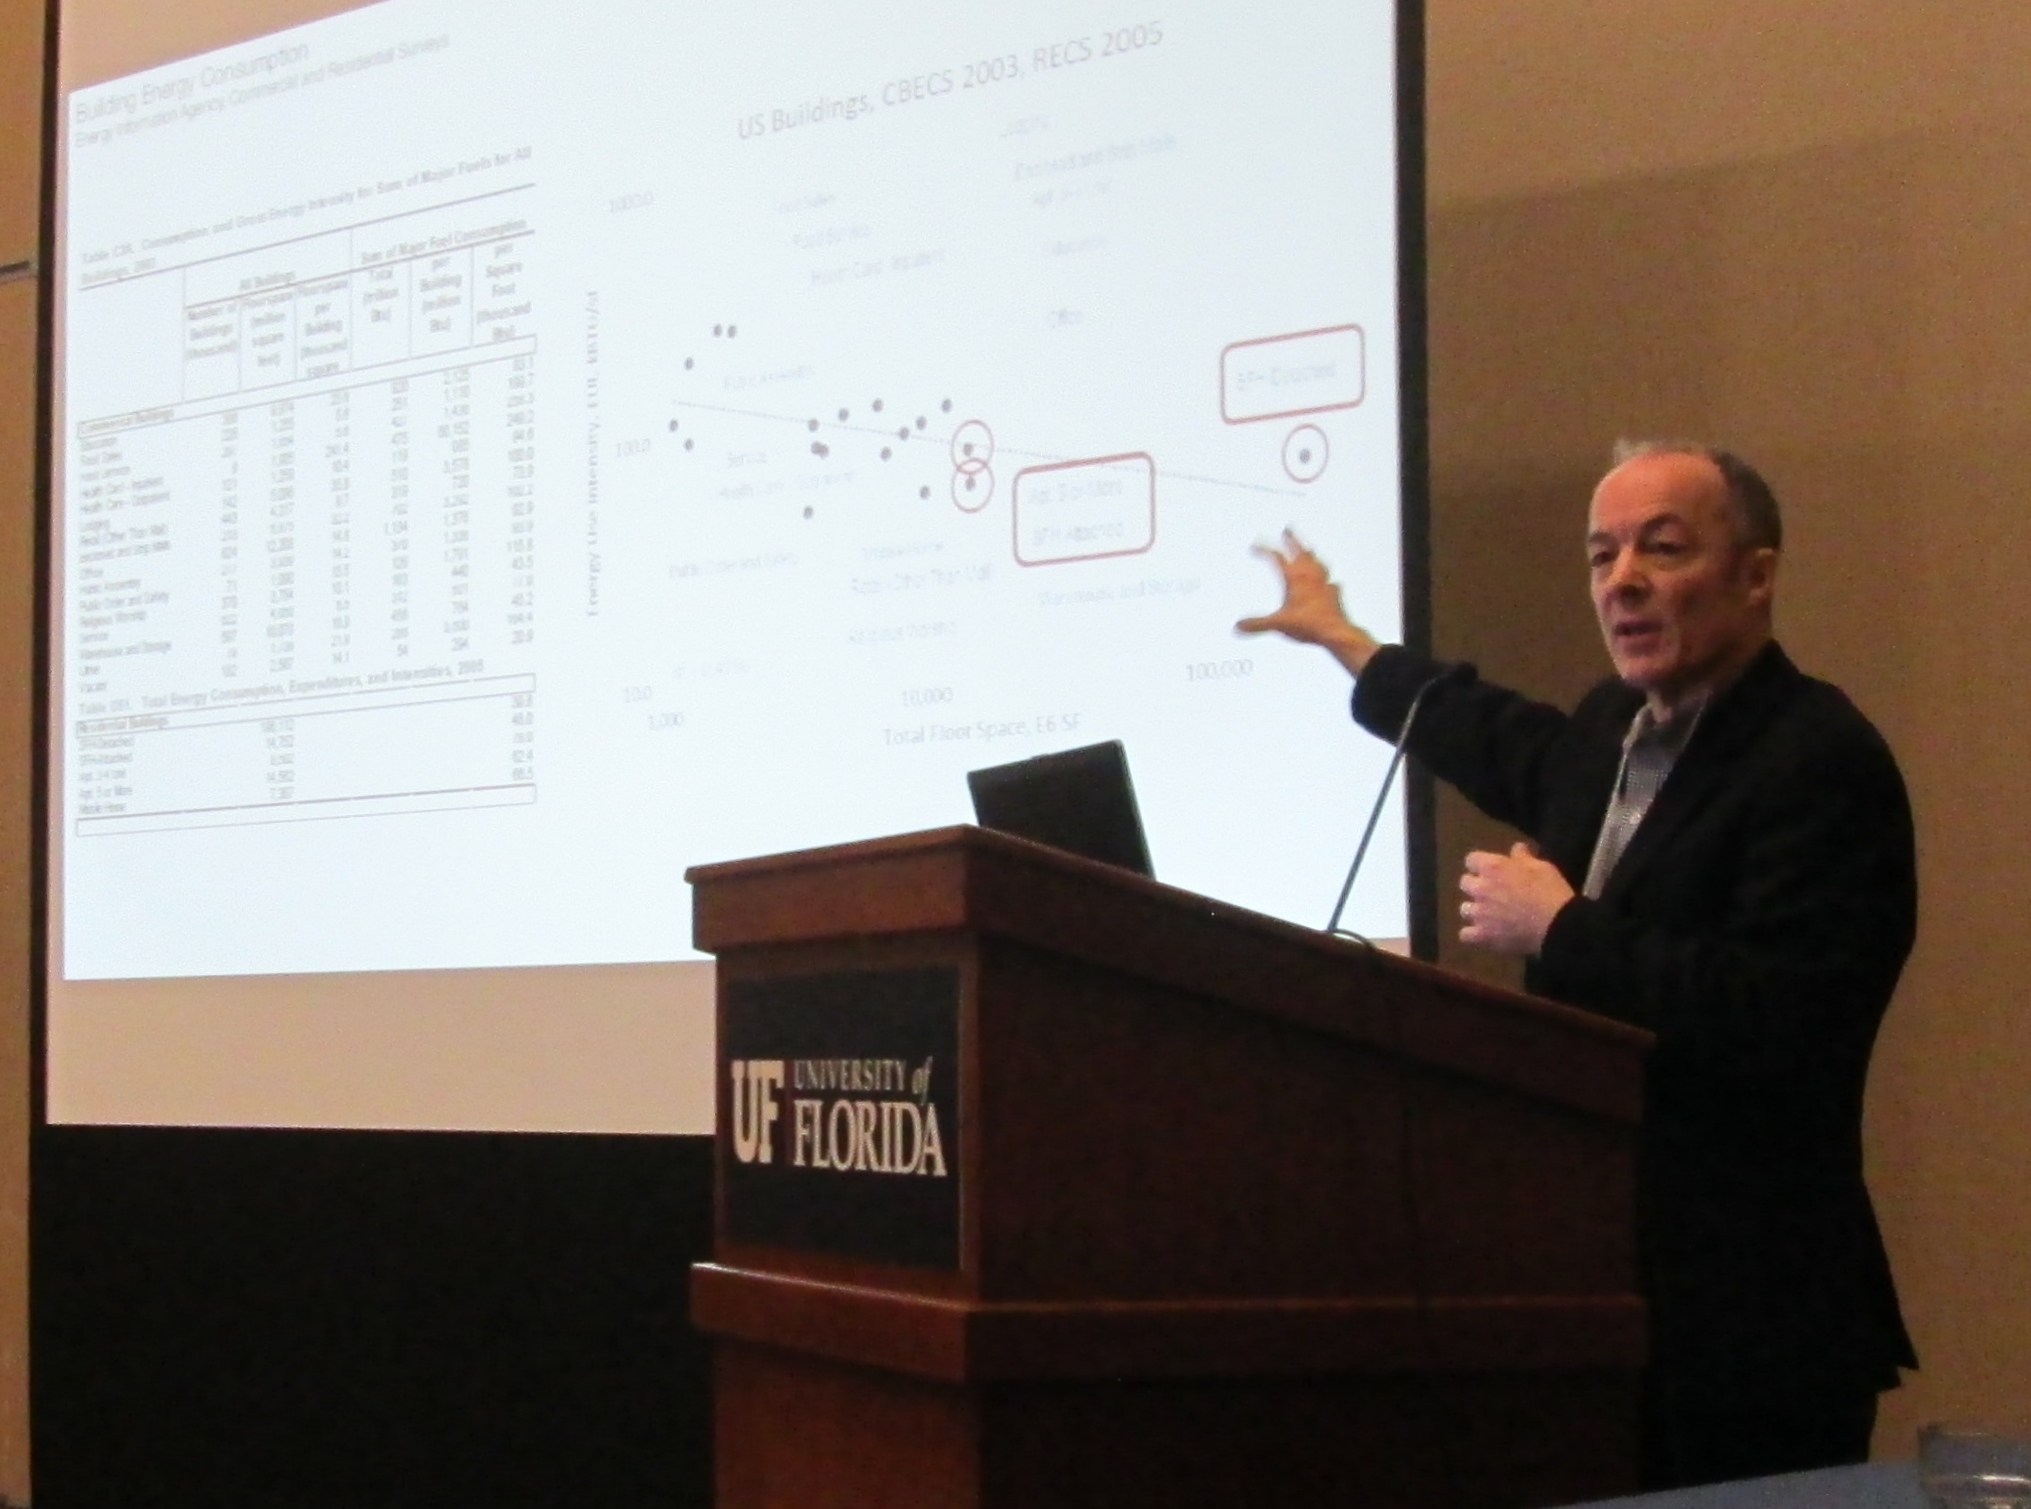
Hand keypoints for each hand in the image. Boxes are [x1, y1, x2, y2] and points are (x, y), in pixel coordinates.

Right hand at [1235, 529, 1379, 674]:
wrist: (1336, 633)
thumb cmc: (1309, 625)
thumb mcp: (1278, 624)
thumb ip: (1257, 624)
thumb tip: (1238, 626)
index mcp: (1294, 578)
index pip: (1276, 557)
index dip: (1264, 550)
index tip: (1254, 546)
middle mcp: (1310, 576)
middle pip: (1300, 551)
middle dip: (1292, 539)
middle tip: (1288, 529)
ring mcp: (1324, 583)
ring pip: (1317, 562)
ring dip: (1310, 554)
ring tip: (1309, 550)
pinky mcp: (1334, 594)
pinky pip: (1331, 582)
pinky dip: (1327, 580)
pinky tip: (1330, 582)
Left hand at [1458, 843, 1573, 955]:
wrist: (1556, 925)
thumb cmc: (1550, 891)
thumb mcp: (1541, 867)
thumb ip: (1523, 857)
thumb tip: (1516, 848)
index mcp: (1492, 868)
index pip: (1471, 860)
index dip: (1480, 864)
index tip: (1491, 870)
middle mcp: (1480, 888)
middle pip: (1465, 883)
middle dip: (1476, 886)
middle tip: (1492, 892)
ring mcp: (1479, 913)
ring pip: (1465, 909)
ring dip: (1475, 910)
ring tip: (1489, 915)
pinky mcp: (1482, 935)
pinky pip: (1466, 934)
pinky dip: (1473, 934)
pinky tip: (1484, 934)